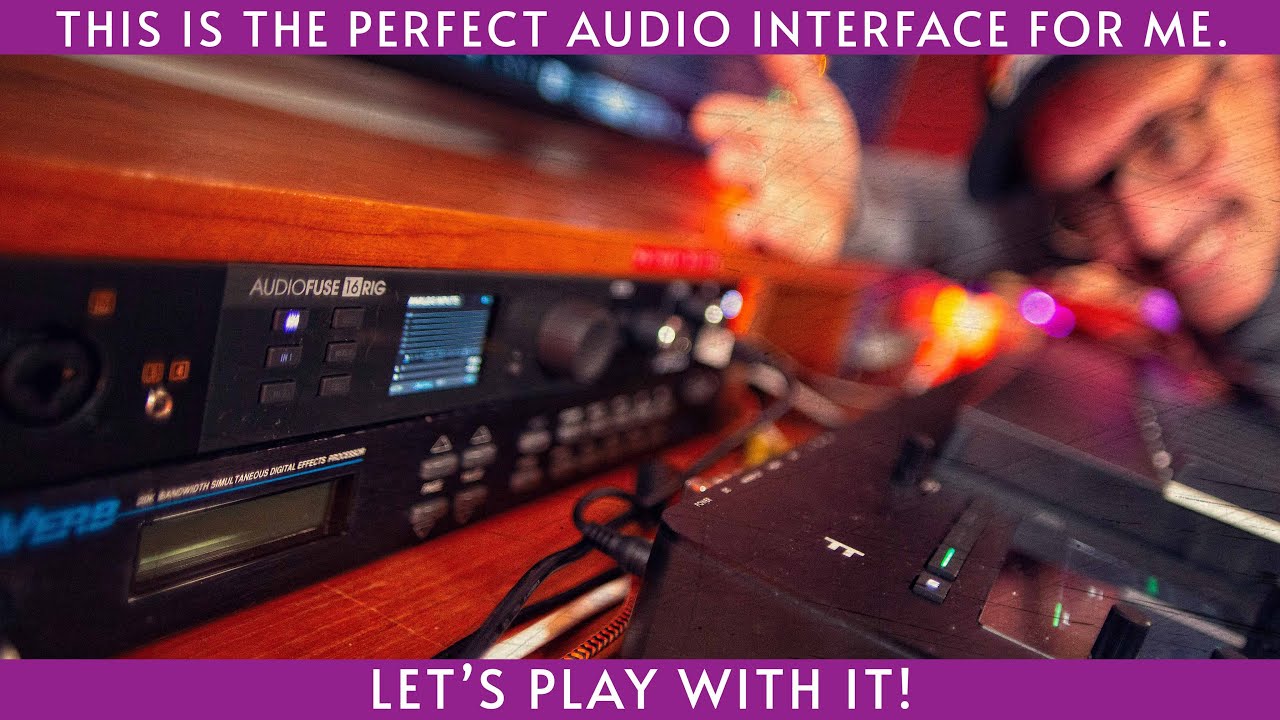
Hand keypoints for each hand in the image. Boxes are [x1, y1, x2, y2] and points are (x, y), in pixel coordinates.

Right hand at [692, 55, 860, 263]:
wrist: (850, 201)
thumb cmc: (822, 152)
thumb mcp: (818, 107)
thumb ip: (798, 75)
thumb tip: (777, 40)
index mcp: (758, 136)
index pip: (729, 122)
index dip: (717, 120)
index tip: (706, 120)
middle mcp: (758, 174)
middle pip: (734, 168)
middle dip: (729, 166)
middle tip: (724, 164)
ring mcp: (774, 210)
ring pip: (748, 217)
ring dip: (744, 219)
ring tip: (740, 222)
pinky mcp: (797, 242)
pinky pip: (786, 245)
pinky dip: (781, 239)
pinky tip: (777, 231)